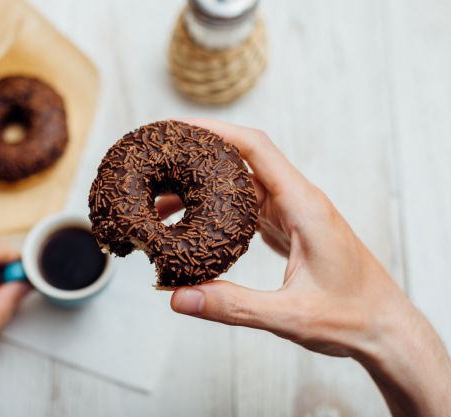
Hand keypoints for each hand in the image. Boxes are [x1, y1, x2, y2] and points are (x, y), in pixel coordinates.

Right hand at [158, 119, 450, 416]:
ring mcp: (293, 213)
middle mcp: (298, 201)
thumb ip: (234, 306)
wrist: (384, 328)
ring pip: (240, 185)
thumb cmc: (351, 317)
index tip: (177, 126)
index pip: (255, 148)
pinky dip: (216, 208)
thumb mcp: (290, 316)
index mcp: (303, 205)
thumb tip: (179, 298)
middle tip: (156, 163)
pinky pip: (246, 207)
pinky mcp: (289, 229)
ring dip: (202, 187)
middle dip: (197, 156)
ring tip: (161, 201)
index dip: (215, 130)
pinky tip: (194, 220)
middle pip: (241, 161)